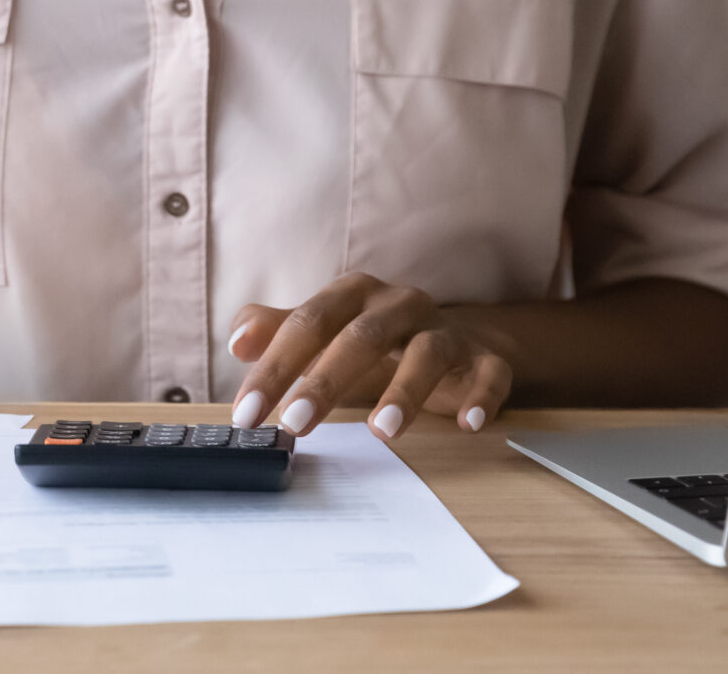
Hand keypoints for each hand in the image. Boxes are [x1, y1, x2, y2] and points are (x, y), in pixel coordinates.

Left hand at [226, 273, 511, 443]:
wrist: (452, 340)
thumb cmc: (374, 341)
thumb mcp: (323, 333)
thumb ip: (278, 332)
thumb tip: (238, 341)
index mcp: (355, 295)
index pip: (308, 323)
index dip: (275, 367)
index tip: (247, 413)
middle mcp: (400, 304)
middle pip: (362, 336)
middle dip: (326, 380)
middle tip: (295, 424)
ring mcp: (446, 331)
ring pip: (428, 352)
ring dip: (405, 391)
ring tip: (382, 432)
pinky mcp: (484, 359)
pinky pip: (489, 374)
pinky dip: (481, 396)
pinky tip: (467, 424)